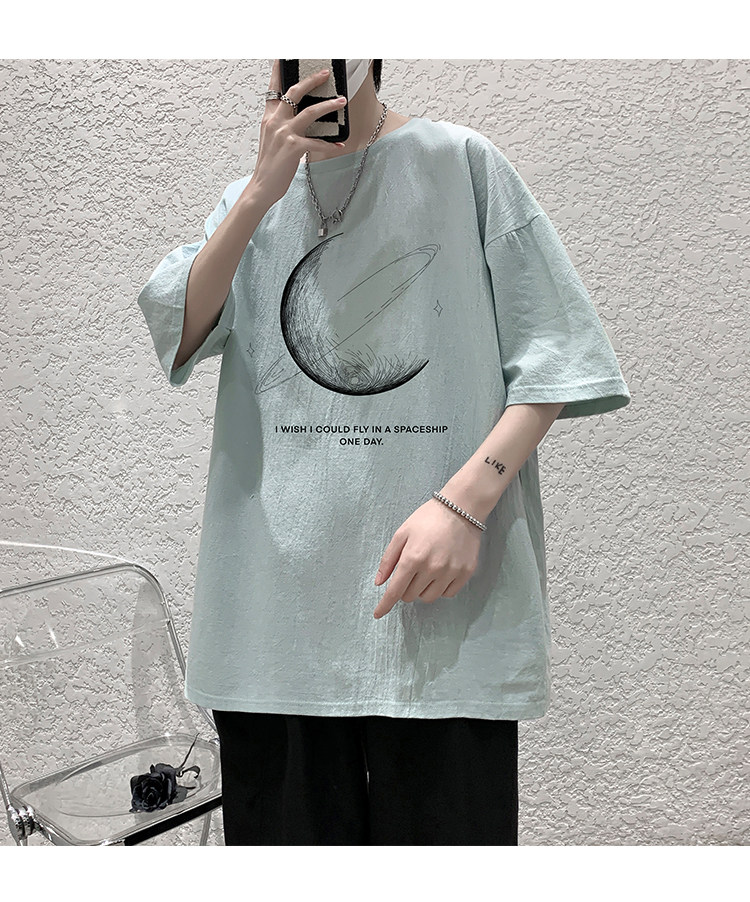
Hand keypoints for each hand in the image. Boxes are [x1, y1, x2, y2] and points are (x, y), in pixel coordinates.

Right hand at [251, 60, 348, 205]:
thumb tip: (301, 116)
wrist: (262, 186)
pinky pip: (317, 142)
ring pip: (310, 112)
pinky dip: (330, 144)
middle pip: (294, 92)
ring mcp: (284, 134)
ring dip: (328, 105)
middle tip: (326, 73)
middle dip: (312, 80)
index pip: (274, 88)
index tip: (284, 55)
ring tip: (341, 101)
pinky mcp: (294, 147)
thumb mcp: (272, 139)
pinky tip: (339, 145)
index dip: (279, 70)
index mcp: (269, 118)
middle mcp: (275, 121)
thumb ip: (282, 124)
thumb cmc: (270, 165)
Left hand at [372, 497, 481, 618]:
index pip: (395, 591)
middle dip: (405, 588)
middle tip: (410, 572)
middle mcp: (431, 568)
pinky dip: (440, 588)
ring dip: (422, 590)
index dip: (384, 605)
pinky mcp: (465, 573)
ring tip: (425, 572)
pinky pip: (448, 594)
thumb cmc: (427, 518)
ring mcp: (450, 572)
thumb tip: (379, 583)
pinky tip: (440, 573)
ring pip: (429, 597)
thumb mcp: (402, 534)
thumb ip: (388, 560)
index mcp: (412, 558)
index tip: (378, 614)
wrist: (461, 508)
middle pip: (410, 596)